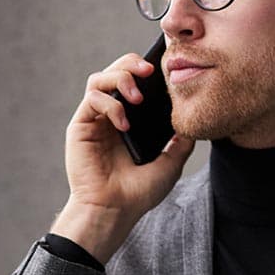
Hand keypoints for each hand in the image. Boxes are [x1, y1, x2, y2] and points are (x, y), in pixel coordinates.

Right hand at [52, 53, 193, 262]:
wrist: (115, 211)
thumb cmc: (138, 193)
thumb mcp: (170, 164)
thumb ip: (181, 141)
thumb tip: (193, 122)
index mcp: (130, 122)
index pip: (135, 84)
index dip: (146, 71)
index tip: (164, 70)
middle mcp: (110, 117)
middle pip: (115, 72)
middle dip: (132, 64)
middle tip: (149, 70)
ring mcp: (94, 120)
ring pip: (100, 78)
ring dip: (120, 77)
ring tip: (137, 96)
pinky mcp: (80, 126)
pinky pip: (92, 98)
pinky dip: (110, 103)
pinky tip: (123, 123)